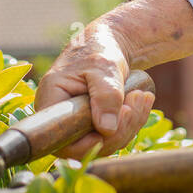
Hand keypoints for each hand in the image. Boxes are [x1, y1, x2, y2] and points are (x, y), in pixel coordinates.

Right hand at [35, 23, 154, 159]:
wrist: (108, 45)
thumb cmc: (99, 50)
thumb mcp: (104, 67)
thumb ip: (105, 96)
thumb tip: (106, 130)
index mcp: (51, 102)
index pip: (61, 139)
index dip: (86, 143)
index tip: (113, 123)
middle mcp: (60, 118)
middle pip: (85, 146)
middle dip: (118, 129)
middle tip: (136, 101)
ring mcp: (76, 124)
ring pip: (104, 143)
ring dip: (129, 125)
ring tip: (142, 96)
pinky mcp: (92, 126)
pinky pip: (113, 136)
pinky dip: (131, 122)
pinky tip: (142, 101)